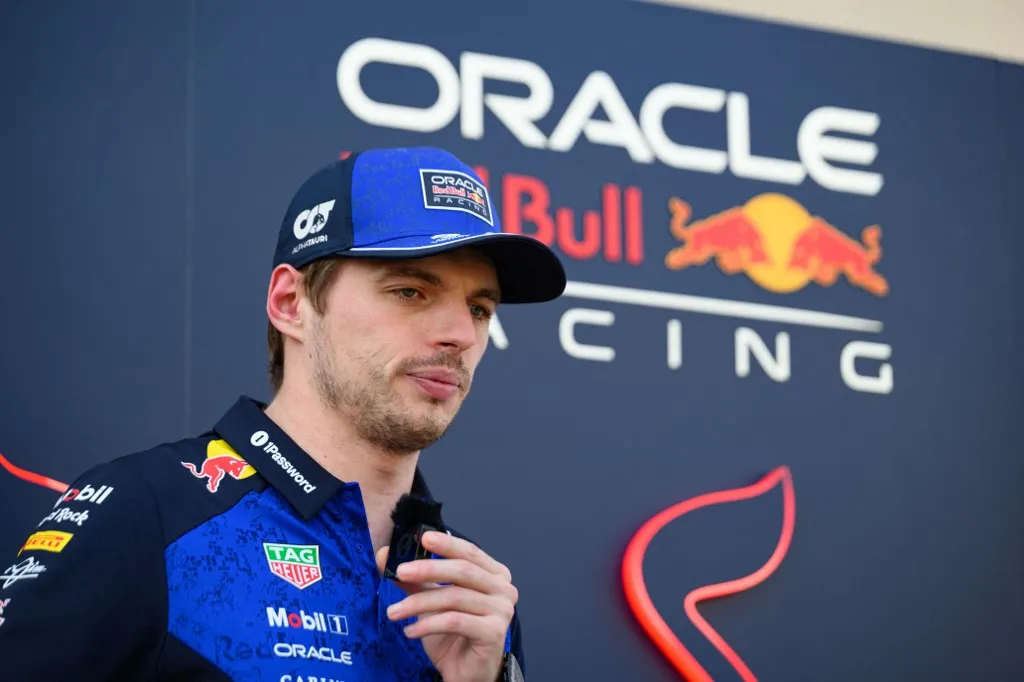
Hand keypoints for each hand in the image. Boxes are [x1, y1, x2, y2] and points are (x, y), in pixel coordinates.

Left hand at [376, 531, 517, 681]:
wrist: (467, 672)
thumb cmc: (454, 634)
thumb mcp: (430, 601)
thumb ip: (414, 578)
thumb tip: (386, 555)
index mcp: (494, 574)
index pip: (470, 552)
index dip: (447, 544)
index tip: (422, 538)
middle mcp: (503, 589)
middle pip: (463, 571)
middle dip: (428, 569)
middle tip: (400, 571)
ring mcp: (502, 610)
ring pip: (454, 597)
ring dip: (419, 603)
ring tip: (394, 612)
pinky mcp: (494, 632)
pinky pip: (455, 621)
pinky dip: (428, 624)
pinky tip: (410, 631)